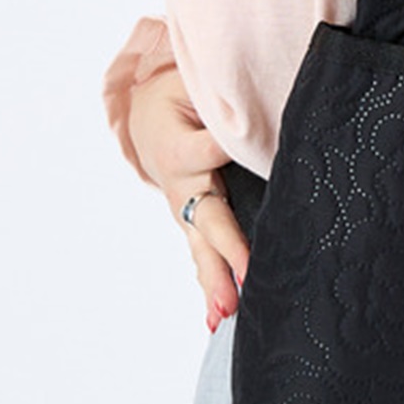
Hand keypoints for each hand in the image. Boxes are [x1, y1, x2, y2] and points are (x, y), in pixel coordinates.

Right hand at [127, 64, 249, 330]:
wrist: (149, 117)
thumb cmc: (180, 95)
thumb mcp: (195, 84)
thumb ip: (223, 96)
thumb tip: (254, 111)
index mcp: (179, 146)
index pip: (213, 150)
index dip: (230, 148)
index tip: (247, 149)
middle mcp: (181, 184)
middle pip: (208, 217)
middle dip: (227, 248)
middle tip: (246, 277)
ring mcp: (187, 209)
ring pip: (203, 248)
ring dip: (216, 282)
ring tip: (227, 314)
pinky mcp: (193, 223)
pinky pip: (202, 255)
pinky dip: (210, 287)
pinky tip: (218, 320)